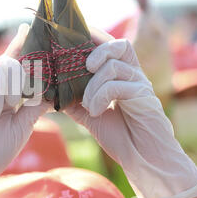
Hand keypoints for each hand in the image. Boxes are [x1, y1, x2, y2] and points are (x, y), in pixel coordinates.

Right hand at [0, 24, 50, 197]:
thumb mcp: (22, 125)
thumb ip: (35, 105)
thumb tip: (53, 90)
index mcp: (4, 93)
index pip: (15, 64)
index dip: (22, 46)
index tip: (29, 28)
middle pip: (9, 64)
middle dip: (18, 81)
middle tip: (15, 103)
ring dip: (4, 92)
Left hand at [64, 32, 196, 197]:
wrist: (142, 159)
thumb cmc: (120, 136)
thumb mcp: (90, 114)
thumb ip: (74, 101)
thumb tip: (52, 91)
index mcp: (123, 76)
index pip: (112, 45)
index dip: (95, 38)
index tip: (73, 41)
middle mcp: (134, 76)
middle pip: (118, 46)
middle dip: (96, 51)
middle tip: (82, 66)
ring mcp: (141, 85)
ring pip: (112, 67)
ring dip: (92, 86)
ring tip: (87, 105)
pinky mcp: (144, 97)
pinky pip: (116, 86)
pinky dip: (99, 98)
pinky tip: (95, 112)